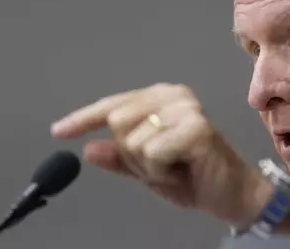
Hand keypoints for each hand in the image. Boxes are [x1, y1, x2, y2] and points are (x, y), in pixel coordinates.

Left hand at [50, 83, 273, 227]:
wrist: (232, 195)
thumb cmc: (192, 177)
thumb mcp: (146, 170)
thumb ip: (119, 158)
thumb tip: (88, 150)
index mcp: (160, 98)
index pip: (112, 105)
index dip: (83, 120)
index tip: (58, 132)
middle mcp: (172, 95)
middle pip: (117, 121)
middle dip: (130, 153)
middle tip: (161, 164)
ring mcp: (185, 108)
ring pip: (131, 140)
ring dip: (147, 165)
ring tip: (175, 166)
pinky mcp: (195, 127)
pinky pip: (151, 153)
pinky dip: (160, 171)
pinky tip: (184, 169)